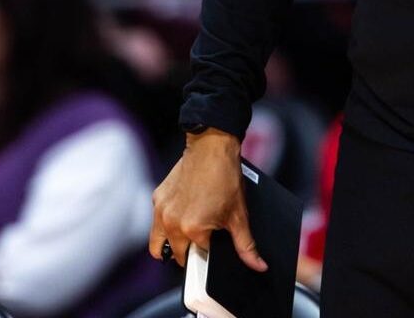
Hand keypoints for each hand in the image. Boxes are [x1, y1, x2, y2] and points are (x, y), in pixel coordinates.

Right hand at [149, 128, 267, 271]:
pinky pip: (156, 223)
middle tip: (204, 235)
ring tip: (188, 232)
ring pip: (158, 244)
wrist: (211, 147)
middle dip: (190, 250)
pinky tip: (183, 212)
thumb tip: (257, 265)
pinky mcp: (157, 198)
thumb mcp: (239, 215)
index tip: (215, 241)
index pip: (198, 257)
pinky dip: (166, 224)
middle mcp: (171, 222)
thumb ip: (246, 245)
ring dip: (171, 244)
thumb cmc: (225, 176)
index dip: (209, 251)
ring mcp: (161, 210)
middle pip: (176, 254)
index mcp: (191, 229)